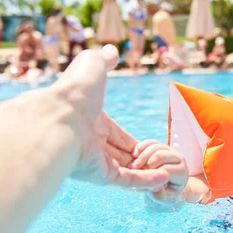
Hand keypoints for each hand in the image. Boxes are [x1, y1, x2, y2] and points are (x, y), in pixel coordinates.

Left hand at [56, 45, 169, 188]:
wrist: (61, 113)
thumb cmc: (75, 89)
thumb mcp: (93, 65)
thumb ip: (104, 60)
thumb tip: (111, 50)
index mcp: (92, 123)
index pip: (119, 136)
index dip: (135, 142)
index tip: (152, 147)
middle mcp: (93, 145)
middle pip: (124, 156)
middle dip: (143, 160)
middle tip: (165, 161)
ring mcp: (96, 162)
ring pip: (128, 171)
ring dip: (148, 173)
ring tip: (171, 173)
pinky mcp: (100, 176)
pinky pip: (128, 181)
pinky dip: (147, 181)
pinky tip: (165, 178)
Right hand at [131, 140, 188, 202]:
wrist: (170, 186)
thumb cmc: (167, 193)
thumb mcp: (164, 199)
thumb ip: (160, 195)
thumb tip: (154, 188)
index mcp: (181, 172)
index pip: (165, 170)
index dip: (150, 174)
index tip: (140, 180)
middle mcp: (179, 159)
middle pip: (160, 155)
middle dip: (145, 163)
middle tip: (134, 171)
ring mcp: (170, 151)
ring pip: (154, 146)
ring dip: (141, 155)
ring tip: (133, 166)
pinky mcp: (162, 146)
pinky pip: (150, 142)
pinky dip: (141, 147)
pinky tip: (134, 156)